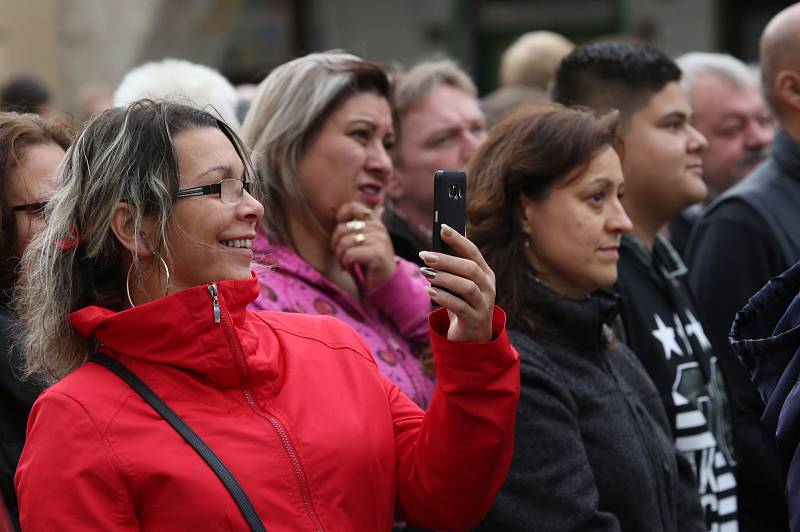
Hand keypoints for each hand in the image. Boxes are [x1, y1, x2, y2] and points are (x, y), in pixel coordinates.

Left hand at [331, 202, 396, 291]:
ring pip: (344, 242)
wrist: (384, 284)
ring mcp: (379, 240)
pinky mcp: (377, 254)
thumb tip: (338, 218)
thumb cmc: (368, 264)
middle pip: (342, 229)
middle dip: (336, 245)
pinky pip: (350, 254)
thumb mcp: (362, 242)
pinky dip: (345, 263)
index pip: (354, 207)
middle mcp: (378, 228)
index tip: (341, 233)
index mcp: (374, 222)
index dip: (342, 216)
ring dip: (340, 256)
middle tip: (341, 256)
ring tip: (345, 263)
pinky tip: (349, 268)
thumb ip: (353, 229)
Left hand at [419, 225, 495, 342]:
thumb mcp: (461, 283)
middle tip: (425, 255)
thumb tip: (441, 238)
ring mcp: (484, 304)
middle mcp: (488, 287)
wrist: (472, 337)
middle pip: (469, 268)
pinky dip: (442, 297)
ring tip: (425, 273)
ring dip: (444, 278)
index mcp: (485, 274)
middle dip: (446, 260)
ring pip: (466, 286)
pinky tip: (429, 291)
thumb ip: (454, 265)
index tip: (442, 228)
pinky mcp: (474, 319)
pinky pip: (459, 306)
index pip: (473, 252)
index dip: (458, 239)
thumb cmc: (463, 304)